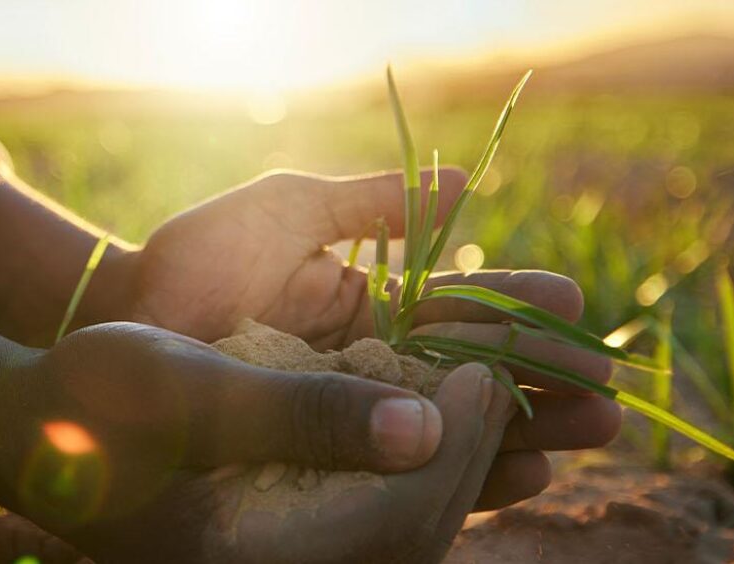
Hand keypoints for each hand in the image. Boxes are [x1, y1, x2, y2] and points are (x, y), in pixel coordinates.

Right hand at [0, 322, 514, 562]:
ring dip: (464, 459)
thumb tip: (423, 430)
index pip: (394, 515)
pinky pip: (378, 513)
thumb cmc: (92, 400)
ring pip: (406, 522)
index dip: (456, 441)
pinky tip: (448, 419)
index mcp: (251, 559)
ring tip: (503, 392)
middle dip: (479, 451)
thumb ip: (302, 413)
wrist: (33, 431)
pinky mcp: (287, 539)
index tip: (485, 366)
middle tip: (509, 370)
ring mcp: (284, 561)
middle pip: (414, 527)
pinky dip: (422, 466)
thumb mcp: (188, 389)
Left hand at [121, 169, 619, 510]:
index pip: (467, 308)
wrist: (125, 316)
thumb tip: (468, 183)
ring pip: (455, 429)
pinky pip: (405, 475)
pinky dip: (465, 478)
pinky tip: (519, 479)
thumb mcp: (290, 211)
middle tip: (608, 394)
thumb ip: (373, 203)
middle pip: (478, 376)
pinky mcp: (327, 456)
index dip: (523, 310)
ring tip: (587, 435)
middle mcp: (377, 361)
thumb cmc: (201, 255)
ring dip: (524, 434)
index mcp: (377, 302)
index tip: (576, 308)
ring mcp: (355, 411)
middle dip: (545, 384)